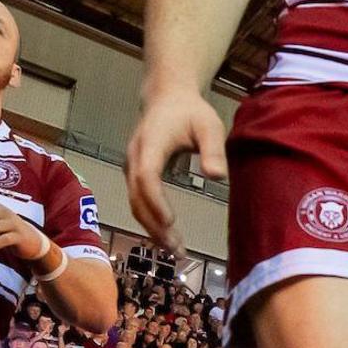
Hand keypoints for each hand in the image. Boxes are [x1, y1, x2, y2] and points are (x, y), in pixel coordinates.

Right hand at [125, 90, 227, 251]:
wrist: (166, 98)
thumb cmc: (190, 112)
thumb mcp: (209, 125)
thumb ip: (213, 149)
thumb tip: (216, 177)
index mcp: (150, 144)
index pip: (146, 177)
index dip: (155, 201)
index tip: (170, 223)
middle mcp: (134, 158)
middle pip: (137, 197)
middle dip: (154, 225)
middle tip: (177, 249)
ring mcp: (131, 167)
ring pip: (135, 203)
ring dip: (152, 228)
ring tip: (175, 250)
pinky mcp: (134, 175)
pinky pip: (138, 201)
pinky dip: (150, 220)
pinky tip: (167, 236)